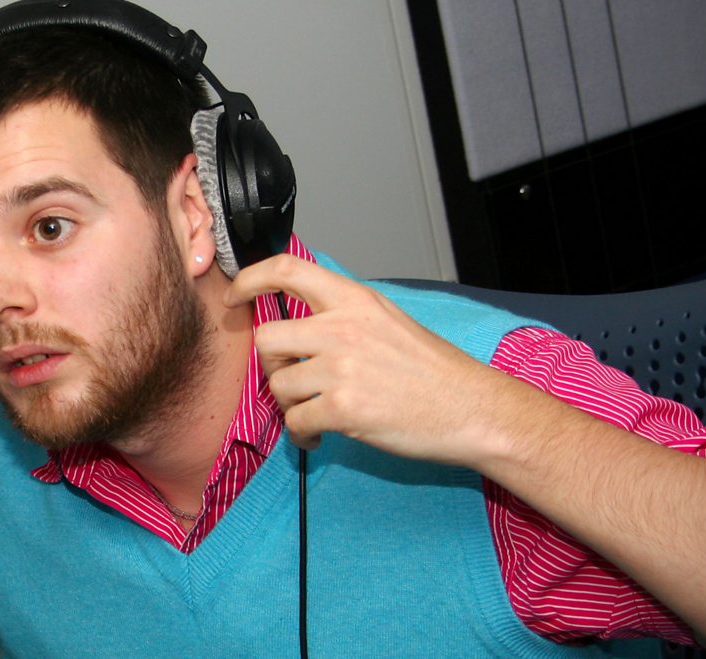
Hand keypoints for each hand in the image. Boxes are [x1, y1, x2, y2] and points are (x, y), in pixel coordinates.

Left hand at [225, 254, 513, 466]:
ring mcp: (341, 368)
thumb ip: (344, 315)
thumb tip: (299, 325)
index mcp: (354, 300)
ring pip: (278, 386)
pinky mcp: (343, 409)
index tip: (235, 295)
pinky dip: (303, 434)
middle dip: (270, 365)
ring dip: (291, 405)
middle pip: (266, 338)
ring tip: (317, 413)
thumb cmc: (433, 370)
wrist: (470, 408)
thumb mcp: (388, 320)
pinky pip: (296, 421)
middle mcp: (342, 328)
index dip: (249, 279)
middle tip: (291, 379)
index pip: (286, 269)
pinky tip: (321, 436)